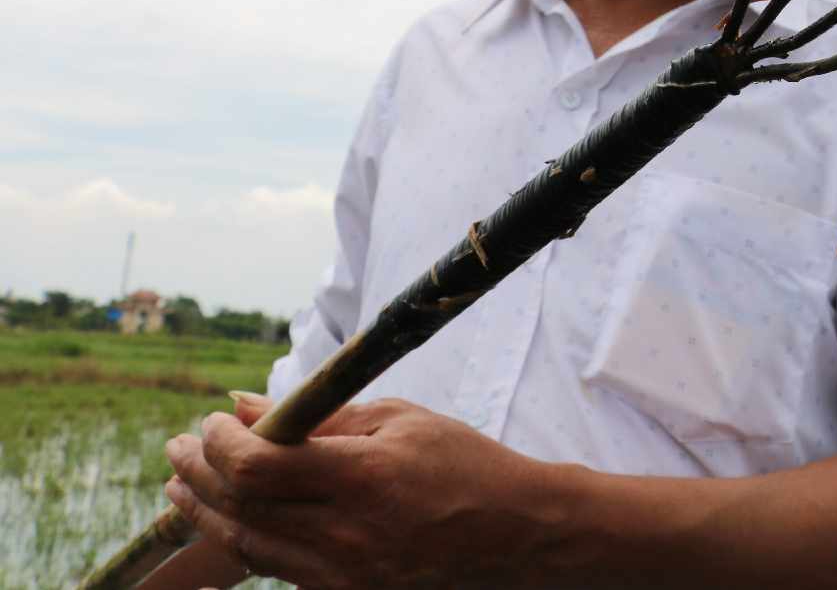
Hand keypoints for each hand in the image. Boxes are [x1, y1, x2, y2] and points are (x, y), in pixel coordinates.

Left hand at [163, 393, 563, 589]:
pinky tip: (232, 517)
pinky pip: (276, 569)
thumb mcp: (399, 420)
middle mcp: (348, 535)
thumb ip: (319, 416)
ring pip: (246, 547)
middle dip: (197, 473)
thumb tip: (242, 406)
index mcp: (365, 478)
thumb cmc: (462, 463)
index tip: (209, 422)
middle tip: (178, 448)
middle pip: (239, 508)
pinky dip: (245, 539)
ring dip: (205, 512)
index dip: (218, 444)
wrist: (515, 535)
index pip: (257, 467)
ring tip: (182, 485)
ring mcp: (344, 576)